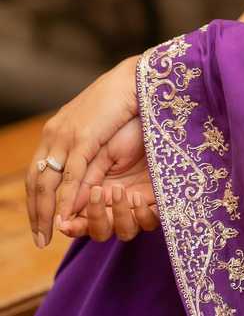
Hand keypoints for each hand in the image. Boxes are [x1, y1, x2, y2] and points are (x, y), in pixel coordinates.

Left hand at [27, 54, 140, 247]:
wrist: (134, 78)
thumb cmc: (121, 102)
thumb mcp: (96, 130)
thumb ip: (85, 153)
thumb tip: (79, 180)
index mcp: (55, 130)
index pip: (35, 172)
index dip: (35, 200)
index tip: (39, 223)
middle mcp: (53, 134)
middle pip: (35, 181)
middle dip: (36, 213)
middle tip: (40, 238)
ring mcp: (66, 135)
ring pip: (46, 181)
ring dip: (45, 212)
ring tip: (48, 235)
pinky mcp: (82, 138)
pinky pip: (69, 176)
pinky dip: (65, 199)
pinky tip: (66, 216)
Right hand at [57, 117, 159, 241]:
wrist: (152, 113)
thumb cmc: (125, 131)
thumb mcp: (102, 154)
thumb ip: (85, 180)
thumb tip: (65, 209)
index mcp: (98, 193)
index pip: (80, 221)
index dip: (72, 226)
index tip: (64, 224)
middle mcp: (116, 203)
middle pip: (101, 231)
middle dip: (96, 220)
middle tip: (97, 196)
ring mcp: (138, 204)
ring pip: (125, 231)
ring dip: (119, 216)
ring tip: (120, 190)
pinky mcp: (160, 202)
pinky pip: (150, 222)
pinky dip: (142, 215)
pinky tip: (138, 196)